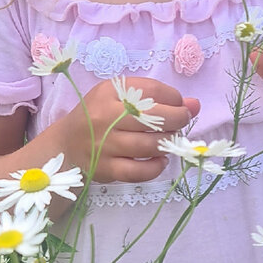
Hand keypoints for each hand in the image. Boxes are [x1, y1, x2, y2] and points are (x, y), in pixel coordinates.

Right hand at [61, 78, 199, 183]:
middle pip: (154, 118)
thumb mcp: (120, 96)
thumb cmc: (100, 116)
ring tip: (169, 140)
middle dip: (178, 120)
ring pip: (150, 145)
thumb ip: (157, 96)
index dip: (175, 98)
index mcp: (109, 92)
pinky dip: (156, 167)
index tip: (179, 104)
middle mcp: (105, 117)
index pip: (153, 90)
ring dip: (168, 143)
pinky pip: (139, 172)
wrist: (66, 144)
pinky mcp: (106, 169)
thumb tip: (196, 105)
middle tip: (181, 122)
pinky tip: (159, 160)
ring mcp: (104, 145)